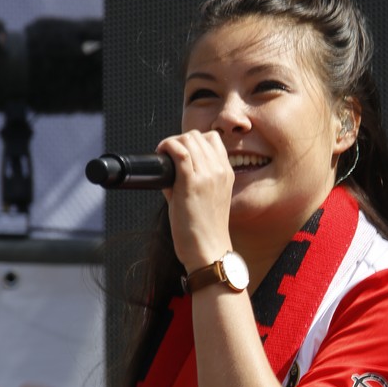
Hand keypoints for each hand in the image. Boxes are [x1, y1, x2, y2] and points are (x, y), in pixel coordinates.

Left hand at [156, 130, 234, 271]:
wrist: (209, 250)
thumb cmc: (204, 230)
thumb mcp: (206, 199)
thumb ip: (191, 180)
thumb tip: (168, 169)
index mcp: (226, 173)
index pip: (212, 139)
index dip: (192, 141)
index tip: (180, 152)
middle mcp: (220, 171)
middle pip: (197, 136)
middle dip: (179, 141)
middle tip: (167, 155)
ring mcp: (207, 176)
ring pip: (188, 139)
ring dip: (171, 143)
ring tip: (163, 156)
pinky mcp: (192, 184)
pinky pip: (179, 152)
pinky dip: (167, 147)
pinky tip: (160, 154)